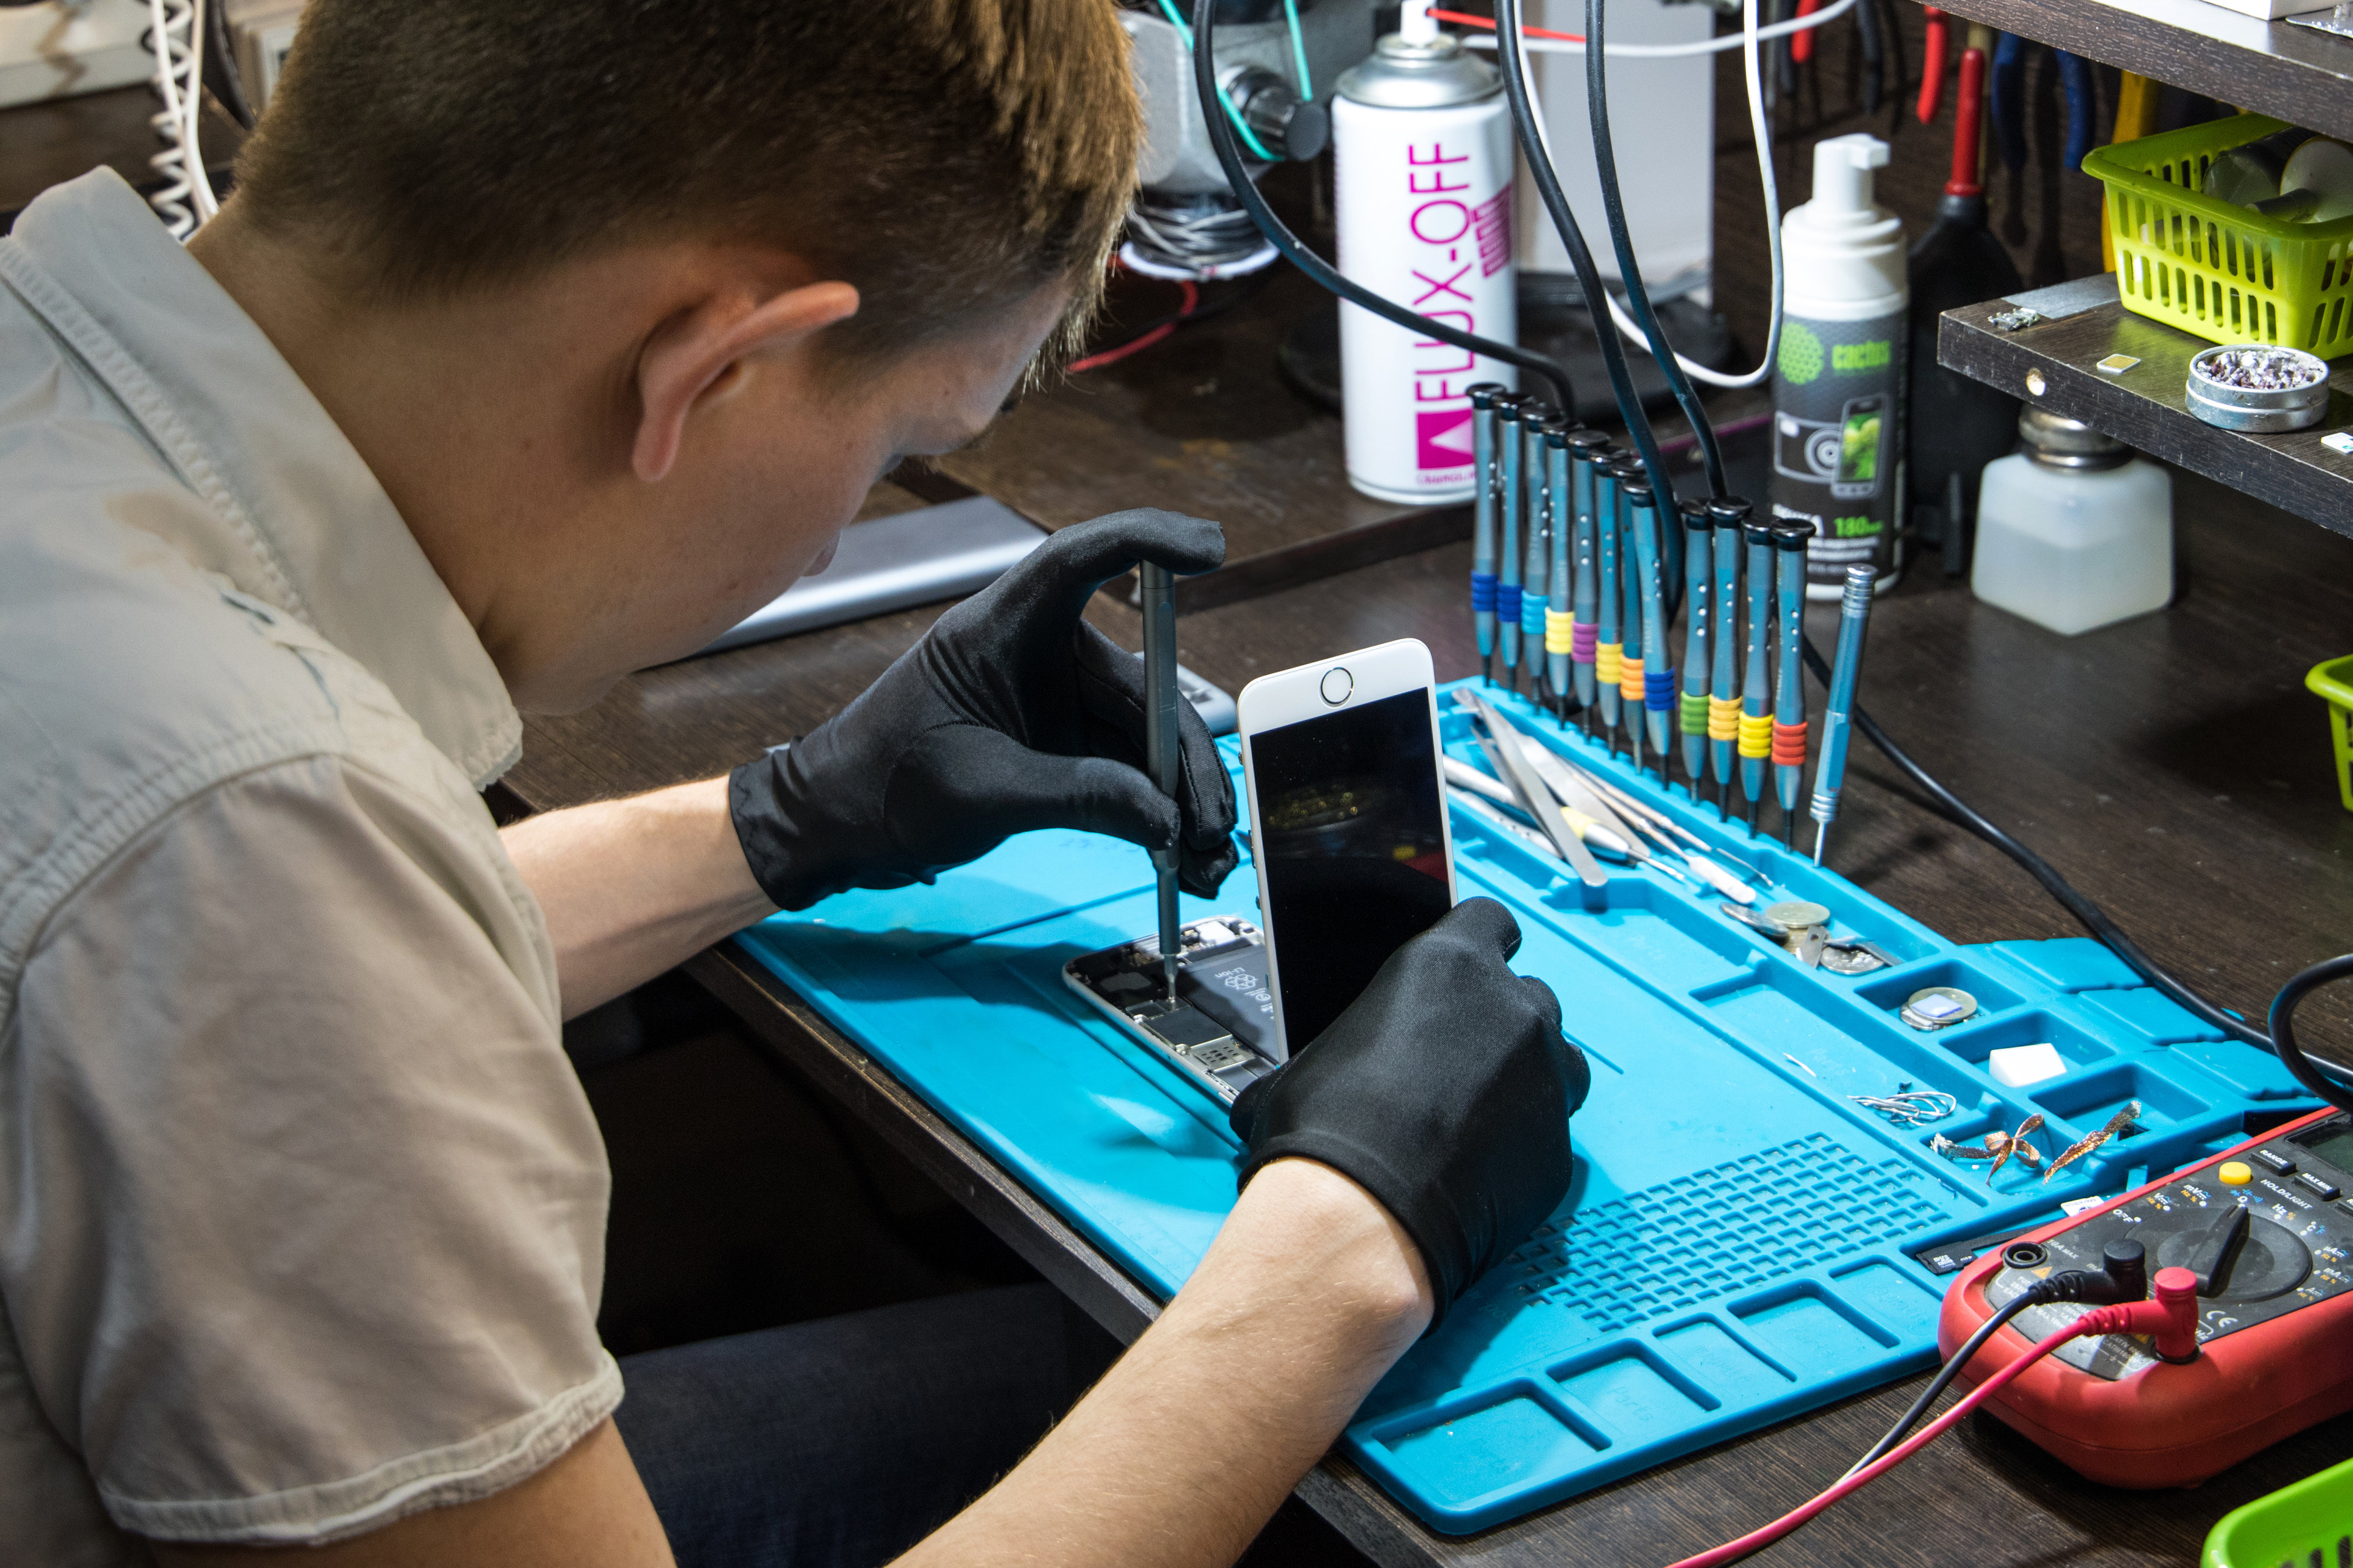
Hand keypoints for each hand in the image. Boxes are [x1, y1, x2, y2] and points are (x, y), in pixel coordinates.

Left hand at [730, 510, 1237, 911]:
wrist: (841, 826)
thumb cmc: (883, 785)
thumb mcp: (983, 792)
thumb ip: (1078, 798)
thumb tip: (1166, 818)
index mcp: (1002, 629)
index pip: (1080, 561)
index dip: (1148, 540)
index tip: (1210, 550)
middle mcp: (1041, 656)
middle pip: (1144, 686)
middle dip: (1187, 761)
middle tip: (1214, 825)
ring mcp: (1057, 703)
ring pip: (1146, 739)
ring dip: (1182, 800)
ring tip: (1208, 860)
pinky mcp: (1064, 747)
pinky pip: (1128, 774)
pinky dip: (1157, 815)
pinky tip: (1183, 856)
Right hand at [1228, 898, 1587, 1322]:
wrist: (1360, 1216)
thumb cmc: (1324, 1130)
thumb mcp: (1312, 1057)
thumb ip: (1346, 1041)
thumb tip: (1308, 1074)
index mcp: (1450, 965)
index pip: (1490, 920)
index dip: (1480, 944)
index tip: (1469, 969)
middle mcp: (1513, 1010)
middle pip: (1529, 995)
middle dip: (1501, 1023)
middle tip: (1457, 1062)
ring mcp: (1547, 1080)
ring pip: (1559, 1063)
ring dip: (1529, 1079)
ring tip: (1478, 1115)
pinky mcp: (1558, 1150)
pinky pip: (1548, 1136)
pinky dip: (1523, 1147)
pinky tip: (1479, 1170)